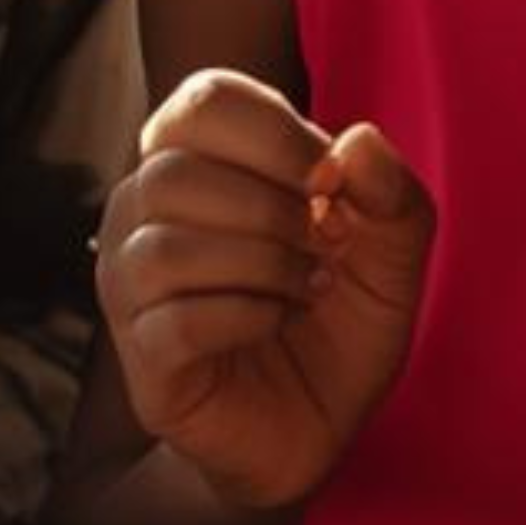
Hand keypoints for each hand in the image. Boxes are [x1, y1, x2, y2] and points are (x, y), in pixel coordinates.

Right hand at [93, 72, 432, 509]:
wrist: (322, 425)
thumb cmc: (342, 319)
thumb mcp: (394, 251)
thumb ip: (392, 192)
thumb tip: (358, 141)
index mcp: (198, 160)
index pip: (201, 100)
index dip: (273, 131)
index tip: (328, 178)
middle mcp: (144, 212)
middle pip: (175, 172)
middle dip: (273, 208)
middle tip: (325, 244)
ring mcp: (131, 288)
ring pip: (166, 248)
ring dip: (263, 265)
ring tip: (310, 287)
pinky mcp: (143, 360)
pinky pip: (176, 321)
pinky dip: (245, 316)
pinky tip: (277, 321)